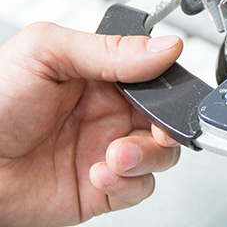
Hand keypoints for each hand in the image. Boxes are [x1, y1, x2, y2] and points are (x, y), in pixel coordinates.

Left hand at [0, 22, 181, 225]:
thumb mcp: (47, 53)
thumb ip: (110, 49)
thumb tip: (164, 47)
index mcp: (105, 77)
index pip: (156, 79)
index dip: (170, 90)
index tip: (170, 96)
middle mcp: (112, 113)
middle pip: (166, 119)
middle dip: (167, 128)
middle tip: (154, 130)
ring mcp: (109, 150)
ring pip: (162, 154)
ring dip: (149, 157)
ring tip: (116, 154)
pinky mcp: (104, 187)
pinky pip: (140, 188)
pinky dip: (129, 184)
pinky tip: (99, 173)